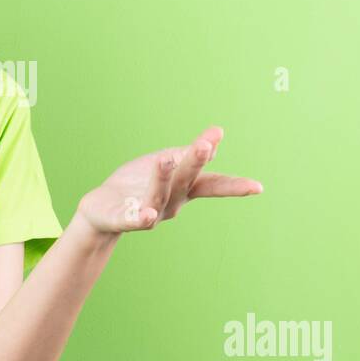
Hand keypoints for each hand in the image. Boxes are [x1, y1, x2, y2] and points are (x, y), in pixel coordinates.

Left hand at [75, 126, 261, 234]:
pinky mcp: (122, 219)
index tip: (258, 187)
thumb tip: (214, 141)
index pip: (211, 184)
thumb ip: (185, 157)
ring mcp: (147, 211)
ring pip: (158, 194)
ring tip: (164, 159)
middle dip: (196, 162)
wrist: (101, 212)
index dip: (234, 185)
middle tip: (207, 144)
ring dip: (163, 178)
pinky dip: (139, 217)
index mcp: (183, 189)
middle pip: (185, 180)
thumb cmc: (136, 185)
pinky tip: (144, 214)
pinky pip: (131, 219)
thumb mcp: (163, 166)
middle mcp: (170, 202)